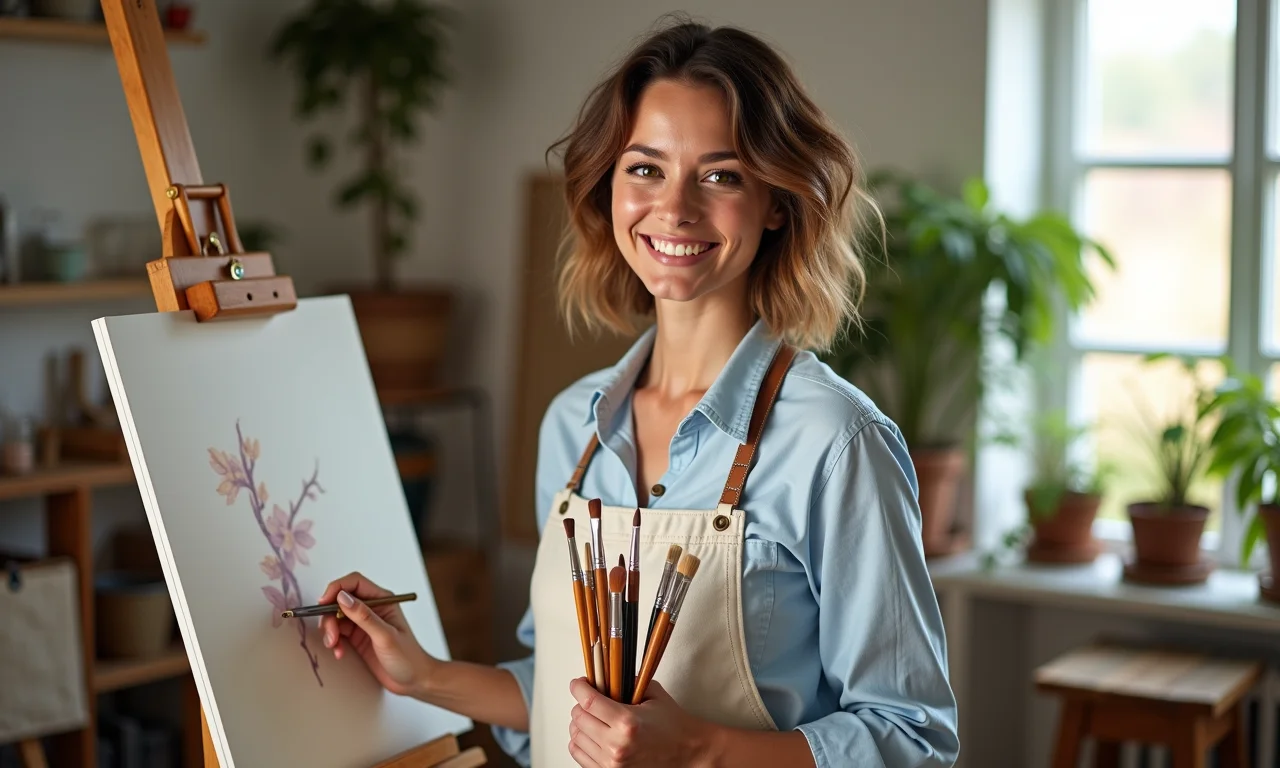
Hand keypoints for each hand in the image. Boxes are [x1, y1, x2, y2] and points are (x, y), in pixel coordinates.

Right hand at [315, 571, 435, 697]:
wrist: (414, 680)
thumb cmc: (408, 657)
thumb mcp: (385, 636)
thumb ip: (364, 616)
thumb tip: (343, 598)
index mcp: (383, 600)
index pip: (355, 583)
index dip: (336, 589)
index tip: (323, 603)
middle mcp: (372, 608)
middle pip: (341, 601)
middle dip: (330, 616)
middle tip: (331, 635)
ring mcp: (364, 623)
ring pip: (336, 617)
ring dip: (330, 631)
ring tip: (334, 646)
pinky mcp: (358, 637)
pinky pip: (338, 633)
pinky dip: (334, 641)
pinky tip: (339, 653)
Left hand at [567, 677, 715, 767]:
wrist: (688, 753)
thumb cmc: (673, 726)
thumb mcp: (653, 694)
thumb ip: (627, 683)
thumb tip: (605, 676)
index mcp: (627, 722)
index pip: (588, 701)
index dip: (578, 688)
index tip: (578, 683)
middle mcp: (617, 745)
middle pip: (578, 718)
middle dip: (581, 704)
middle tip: (590, 699)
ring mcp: (612, 764)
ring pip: (576, 738)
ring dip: (580, 724)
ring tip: (591, 717)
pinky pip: (580, 756)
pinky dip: (581, 743)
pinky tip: (591, 734)